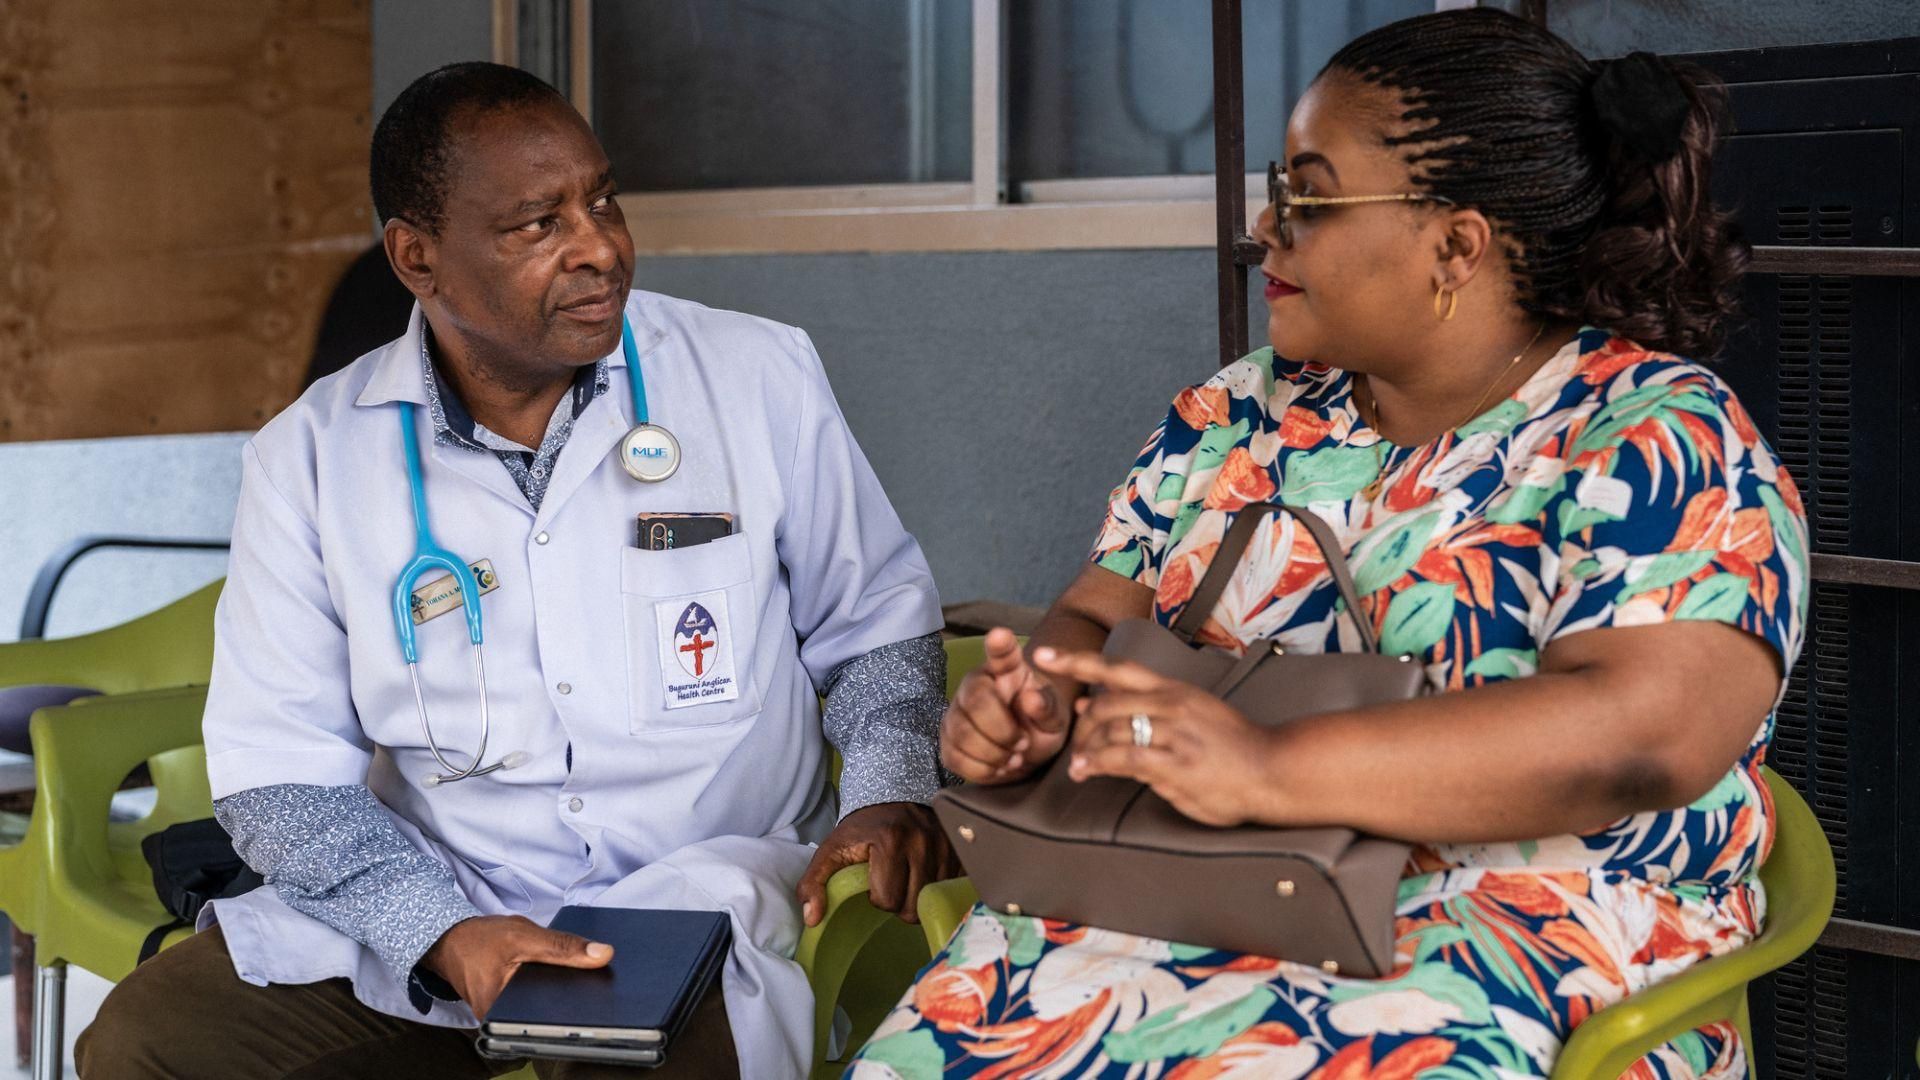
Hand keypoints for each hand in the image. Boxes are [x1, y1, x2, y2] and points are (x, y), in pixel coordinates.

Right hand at [422, 915, 612, 1020]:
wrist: (450, 941)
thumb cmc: (479, 938)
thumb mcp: (523, 935)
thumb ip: (563, 946)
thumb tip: (603, 954)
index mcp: (501, 1010)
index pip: (550, 1018)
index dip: (579, 1008)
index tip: (604, 997)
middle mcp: (502, 1023)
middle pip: (550, 1018)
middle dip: (576, 1003)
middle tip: (603, 987)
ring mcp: (505, 1020)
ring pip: (546, 1013)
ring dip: (566, 999)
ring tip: (589, 982)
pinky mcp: (508, 1013)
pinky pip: (538, 1007)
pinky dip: (554, 994)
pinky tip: (570, 981)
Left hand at [797, 802, 957, 926]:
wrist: (895, 795)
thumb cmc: (862, 829)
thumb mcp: (831, 850)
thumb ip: (813, 883)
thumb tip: (812, 919)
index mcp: (890, 840)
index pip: (887, 900)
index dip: (878, 897)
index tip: (874, 880)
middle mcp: (922, 841)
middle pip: (911, 906)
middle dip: (898, 901)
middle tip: (891, 882)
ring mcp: (945, 845)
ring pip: (931, 900)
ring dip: (918, 896)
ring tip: (907, 877)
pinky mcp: (959, 850)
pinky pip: (950, 889)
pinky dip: (936, 888)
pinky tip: (925, 875)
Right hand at [940, 627, 1072, 783]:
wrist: (1026, 754)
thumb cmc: (1041, 725)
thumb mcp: (1055, 717)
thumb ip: (1047, 708)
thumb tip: (1030, 699)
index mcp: (1007, 671)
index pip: (1001, 653)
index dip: (999, 645)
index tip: (1001, 635)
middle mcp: (976, 684)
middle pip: (975, 701)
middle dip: (1002, 731)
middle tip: (1023, 744)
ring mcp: (957, 711)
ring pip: (961, 732)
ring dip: (993, 753)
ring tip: (1014, 758)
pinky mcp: (948, 740)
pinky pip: (954, 756)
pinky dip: (980, 769)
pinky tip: (997, 767)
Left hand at [1037, 648, 1281, 827]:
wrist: (1273, 769)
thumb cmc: (1232, 747)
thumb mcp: (1191, 714)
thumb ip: (1145, 709)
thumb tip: (1091, 704)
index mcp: (1173, 690)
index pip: (1116, 668)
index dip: (1075, 661)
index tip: (1042, 657)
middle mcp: (1171, 704)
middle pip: (1104, 702)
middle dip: (1081, 726)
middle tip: (1074, 748)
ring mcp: (1173, 733)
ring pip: (1110, 729)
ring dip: (1085, 748)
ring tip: (1078, 766)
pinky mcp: (1175, 763)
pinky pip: (1122, 757)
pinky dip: (1097, 763)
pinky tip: (1087, 771)